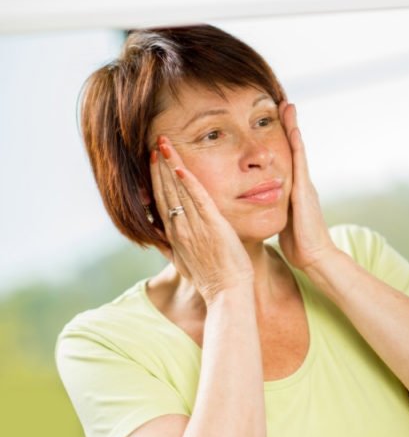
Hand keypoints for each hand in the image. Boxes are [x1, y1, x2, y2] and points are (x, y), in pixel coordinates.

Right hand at [151, 137, 253, 301]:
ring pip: (178, 191)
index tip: (154, 159)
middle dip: (160, 165)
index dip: (156, 178)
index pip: (161, 200)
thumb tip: (160, 241)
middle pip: (165, 191)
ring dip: (171, 166)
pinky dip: (190, 183)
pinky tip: (182, 168)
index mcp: (174, 235)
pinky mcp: (213, 227)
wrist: (227, 294)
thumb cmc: (212, 280)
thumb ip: (172, 249)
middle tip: (157, 142)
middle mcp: (180, 229)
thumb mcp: (184, 263)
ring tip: (165, 145)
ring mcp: (195, 227)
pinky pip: (199, 200)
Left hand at [277, 102, 337, 271]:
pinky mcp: (304, 188)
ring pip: (297, 149)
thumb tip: (264, 208)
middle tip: (282, 103)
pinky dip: (296, 142)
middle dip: (288, 125)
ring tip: (287, 105)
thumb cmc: (298, 244)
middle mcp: (301, 183)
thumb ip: (278, 211)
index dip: (282, 141)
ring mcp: (304, 184)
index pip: (286, 160)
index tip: (273, 121)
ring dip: (292, 126)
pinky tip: (293, 127)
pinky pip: (299, 160)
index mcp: (294, 190)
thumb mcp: (284, 221)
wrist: (315, 256)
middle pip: (293, 148)